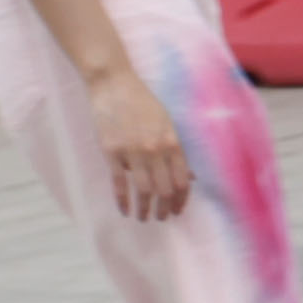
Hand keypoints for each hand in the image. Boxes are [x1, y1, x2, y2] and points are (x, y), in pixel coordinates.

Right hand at [88, 64, 189, 221]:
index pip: (183, 180)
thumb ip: (176, 151)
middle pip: (165, 189)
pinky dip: (123, 200)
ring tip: (145, 218)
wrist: (113, 84)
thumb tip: (190, 177)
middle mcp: (156, 150)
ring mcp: (133, 152)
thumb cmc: (142, 103)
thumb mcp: (167, 124)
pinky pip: (119, 183)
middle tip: (162, 218)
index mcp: (173, 143)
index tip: (178, 210)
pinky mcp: (112, 152)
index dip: (181, 199)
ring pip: (144, 190)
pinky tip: (125, 211)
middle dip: (165, 208)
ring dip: (145, 209)